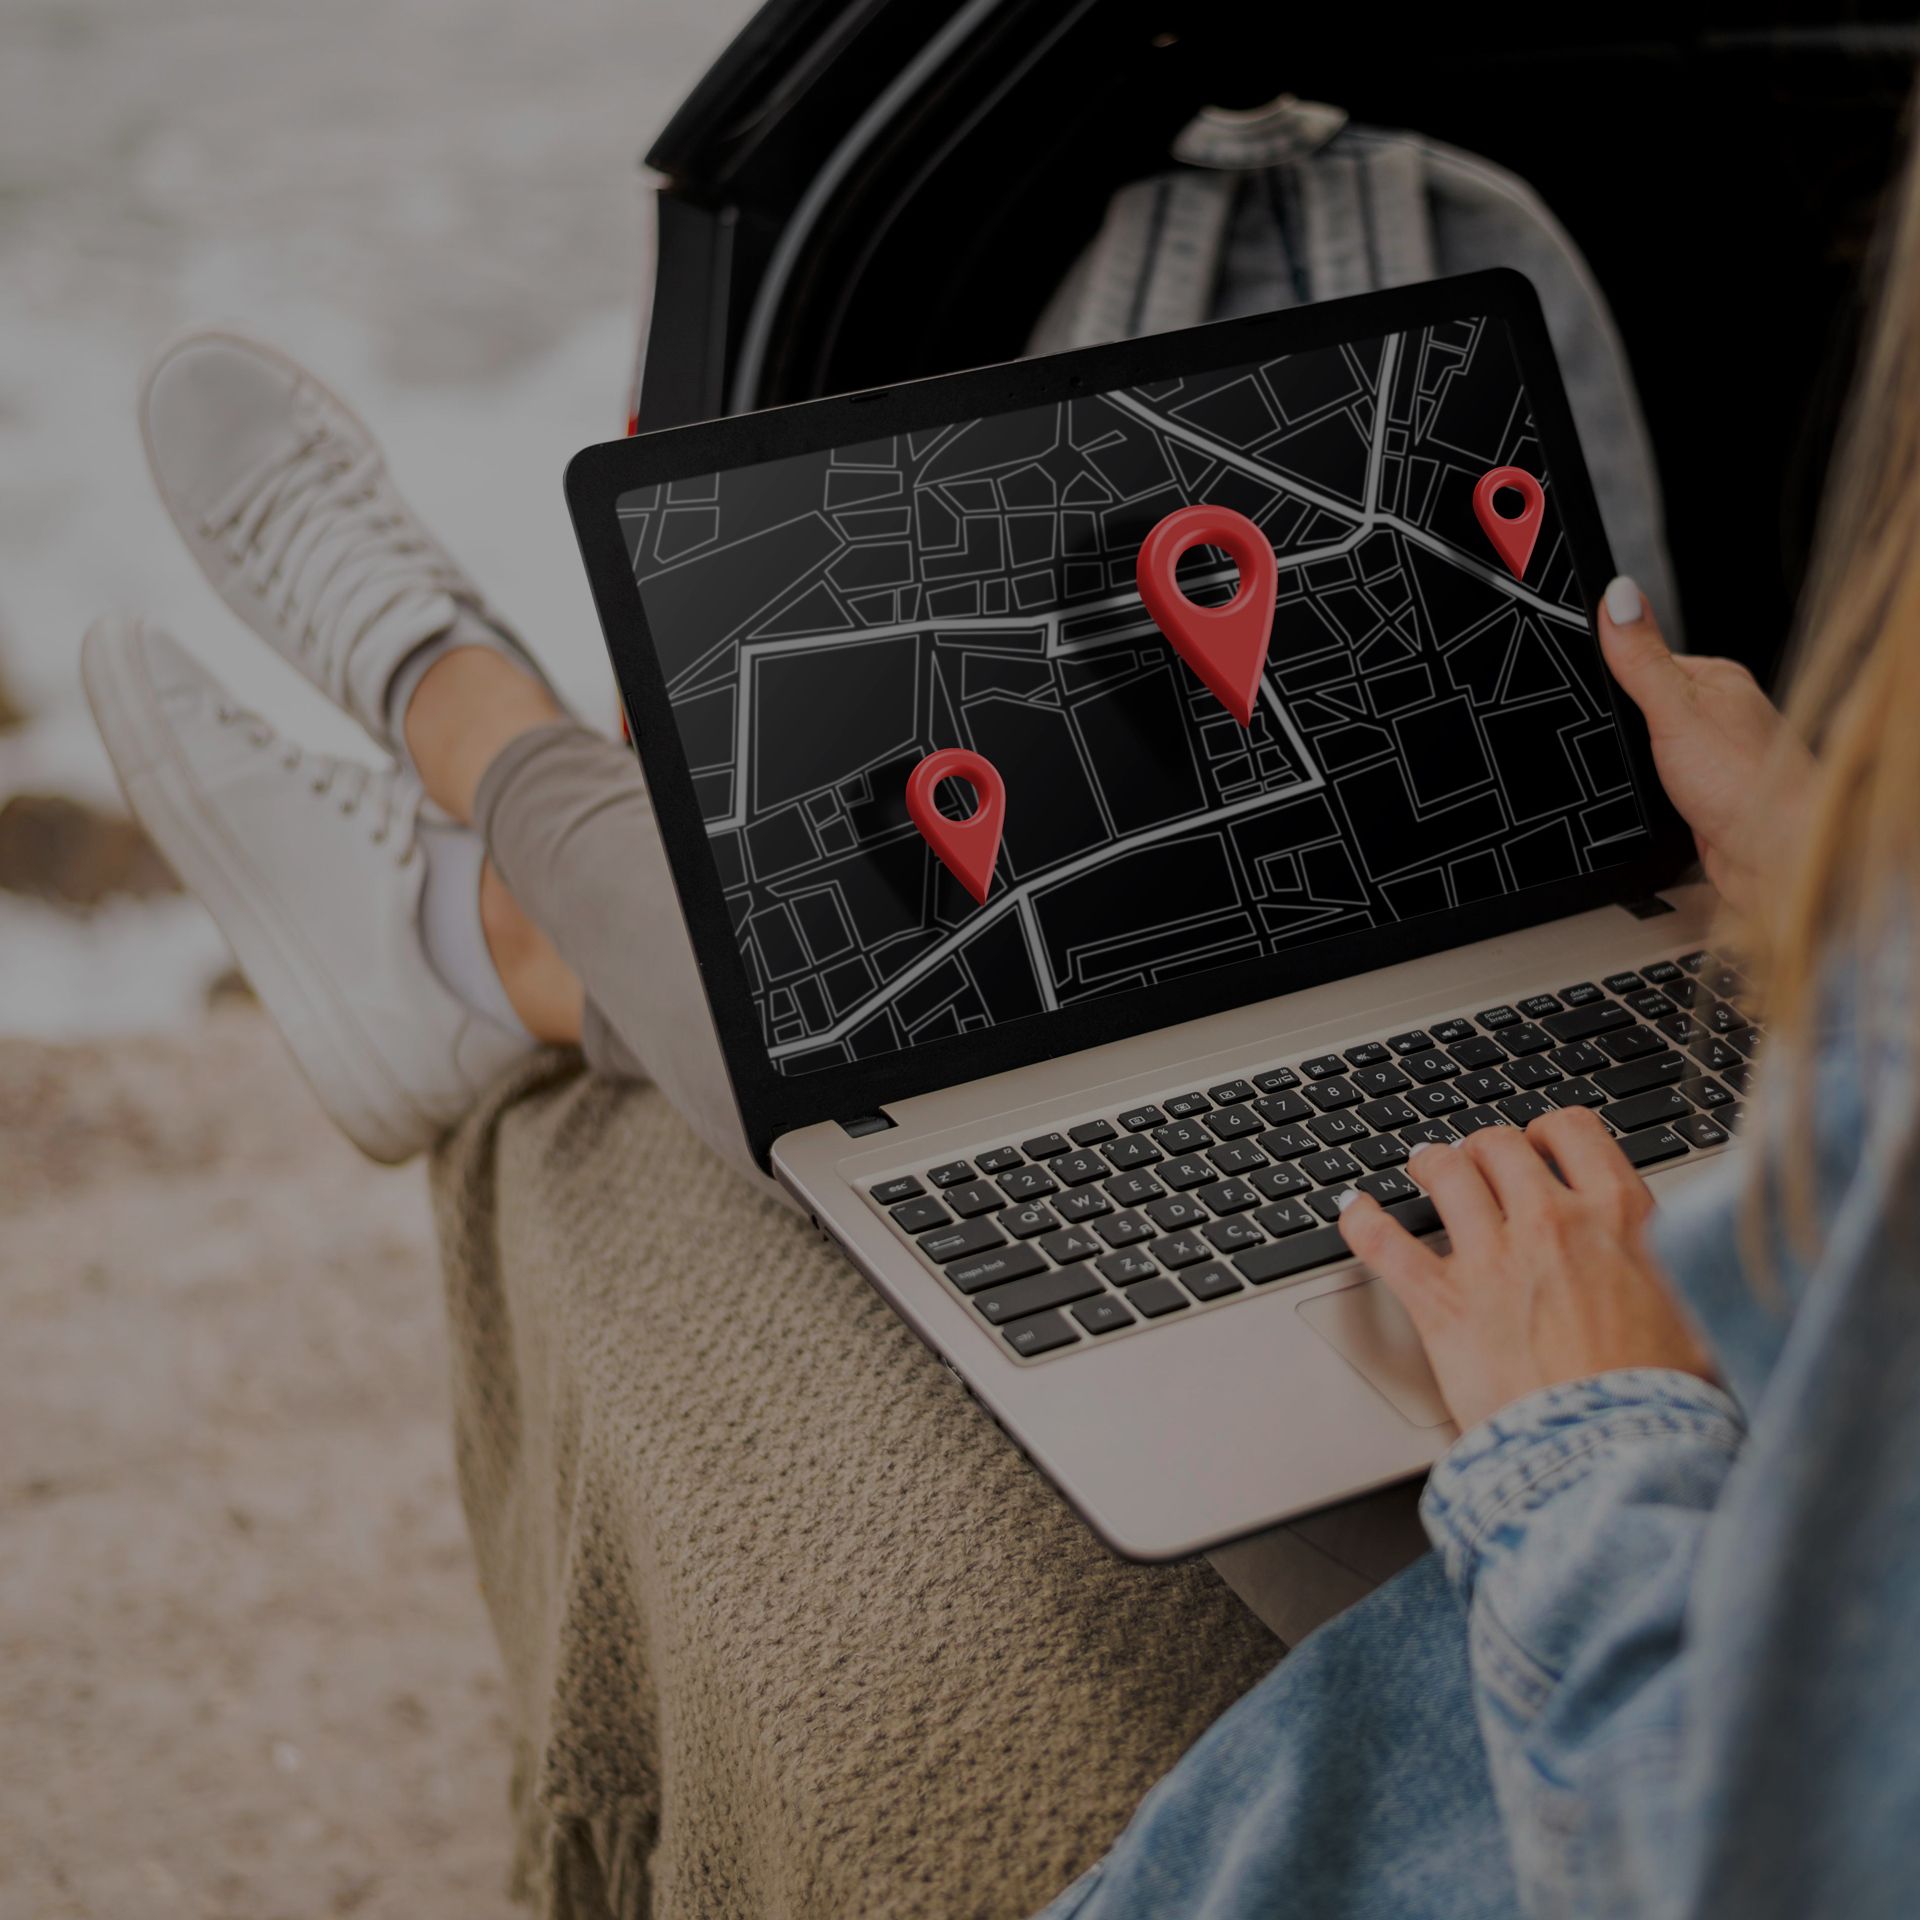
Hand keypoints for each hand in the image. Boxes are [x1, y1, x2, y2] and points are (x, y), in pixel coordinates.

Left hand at [1336, 1110, 1713, 1431]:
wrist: (1616, 1456)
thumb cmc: (1664, 1402)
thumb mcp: (1701, 1316)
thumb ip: (1686, 1271)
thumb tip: (1704, 1259)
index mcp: (1620, 1218)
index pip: (1573, 1131)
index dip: (1548, 1132)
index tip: (1540, 1146)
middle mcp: (1551, 1223)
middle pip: (1499, 1145)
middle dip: (1484, 1150)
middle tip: (1477, 1165)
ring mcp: (1492, 1258)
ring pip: (1445, 1174)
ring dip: (1430, 1166)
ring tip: (1422, 1169)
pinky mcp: (1443, 1303)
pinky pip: (1385, 1243)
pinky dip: (1361, 1222)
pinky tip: (1353, 1211)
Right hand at [1597, 576, 1811, 923]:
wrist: (1777, 861)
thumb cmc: (1748, 785)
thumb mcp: (1676, 710)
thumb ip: (1640, 659)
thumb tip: (1617, 596)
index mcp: (1716, 680)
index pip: (1644, 660)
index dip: (1610, 677)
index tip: (1590, 693)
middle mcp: (1718, 718)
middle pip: (1641, 709)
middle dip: (1618, 729)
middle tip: (1612, 745)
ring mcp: (1710, 761)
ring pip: (1646, 752)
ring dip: (1631, 769)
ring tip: (1632, 778)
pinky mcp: (1701, 801)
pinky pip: (1654, 789)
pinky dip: (1642, 797)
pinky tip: (1643, 804)